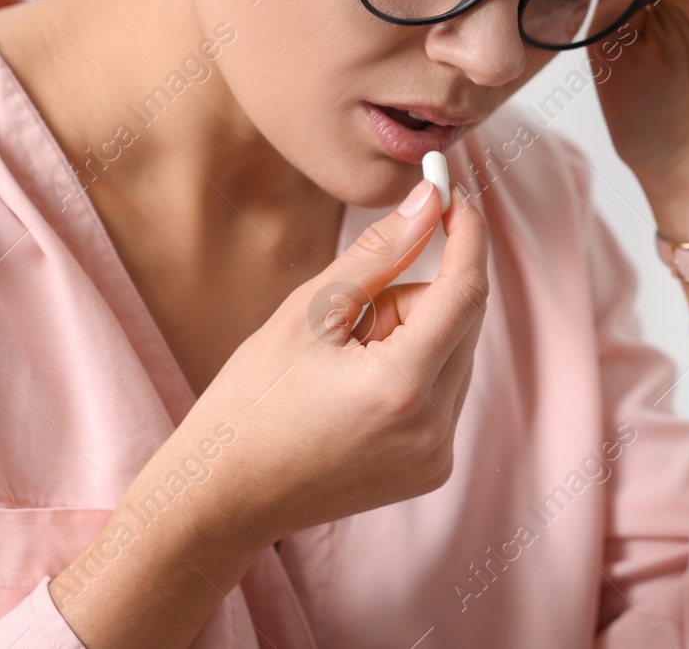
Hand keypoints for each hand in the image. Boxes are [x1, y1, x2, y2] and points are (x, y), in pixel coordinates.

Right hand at [52, 182, 489, 646]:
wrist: (222, 497)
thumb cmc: (251, 400)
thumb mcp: (308, 312)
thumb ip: (379, 251)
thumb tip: (430, 199)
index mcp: (400, 385)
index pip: (465, 289)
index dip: (465, 232)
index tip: (452, 191)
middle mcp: (433, 427)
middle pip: (462, 319)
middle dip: (415, 294)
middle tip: (350, 308)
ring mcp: (436, 455)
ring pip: (456, 352)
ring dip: (414, 334)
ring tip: (343, 360)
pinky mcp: (432, 469)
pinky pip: (445, 391)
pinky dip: (414, 370)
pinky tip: (356, 389)